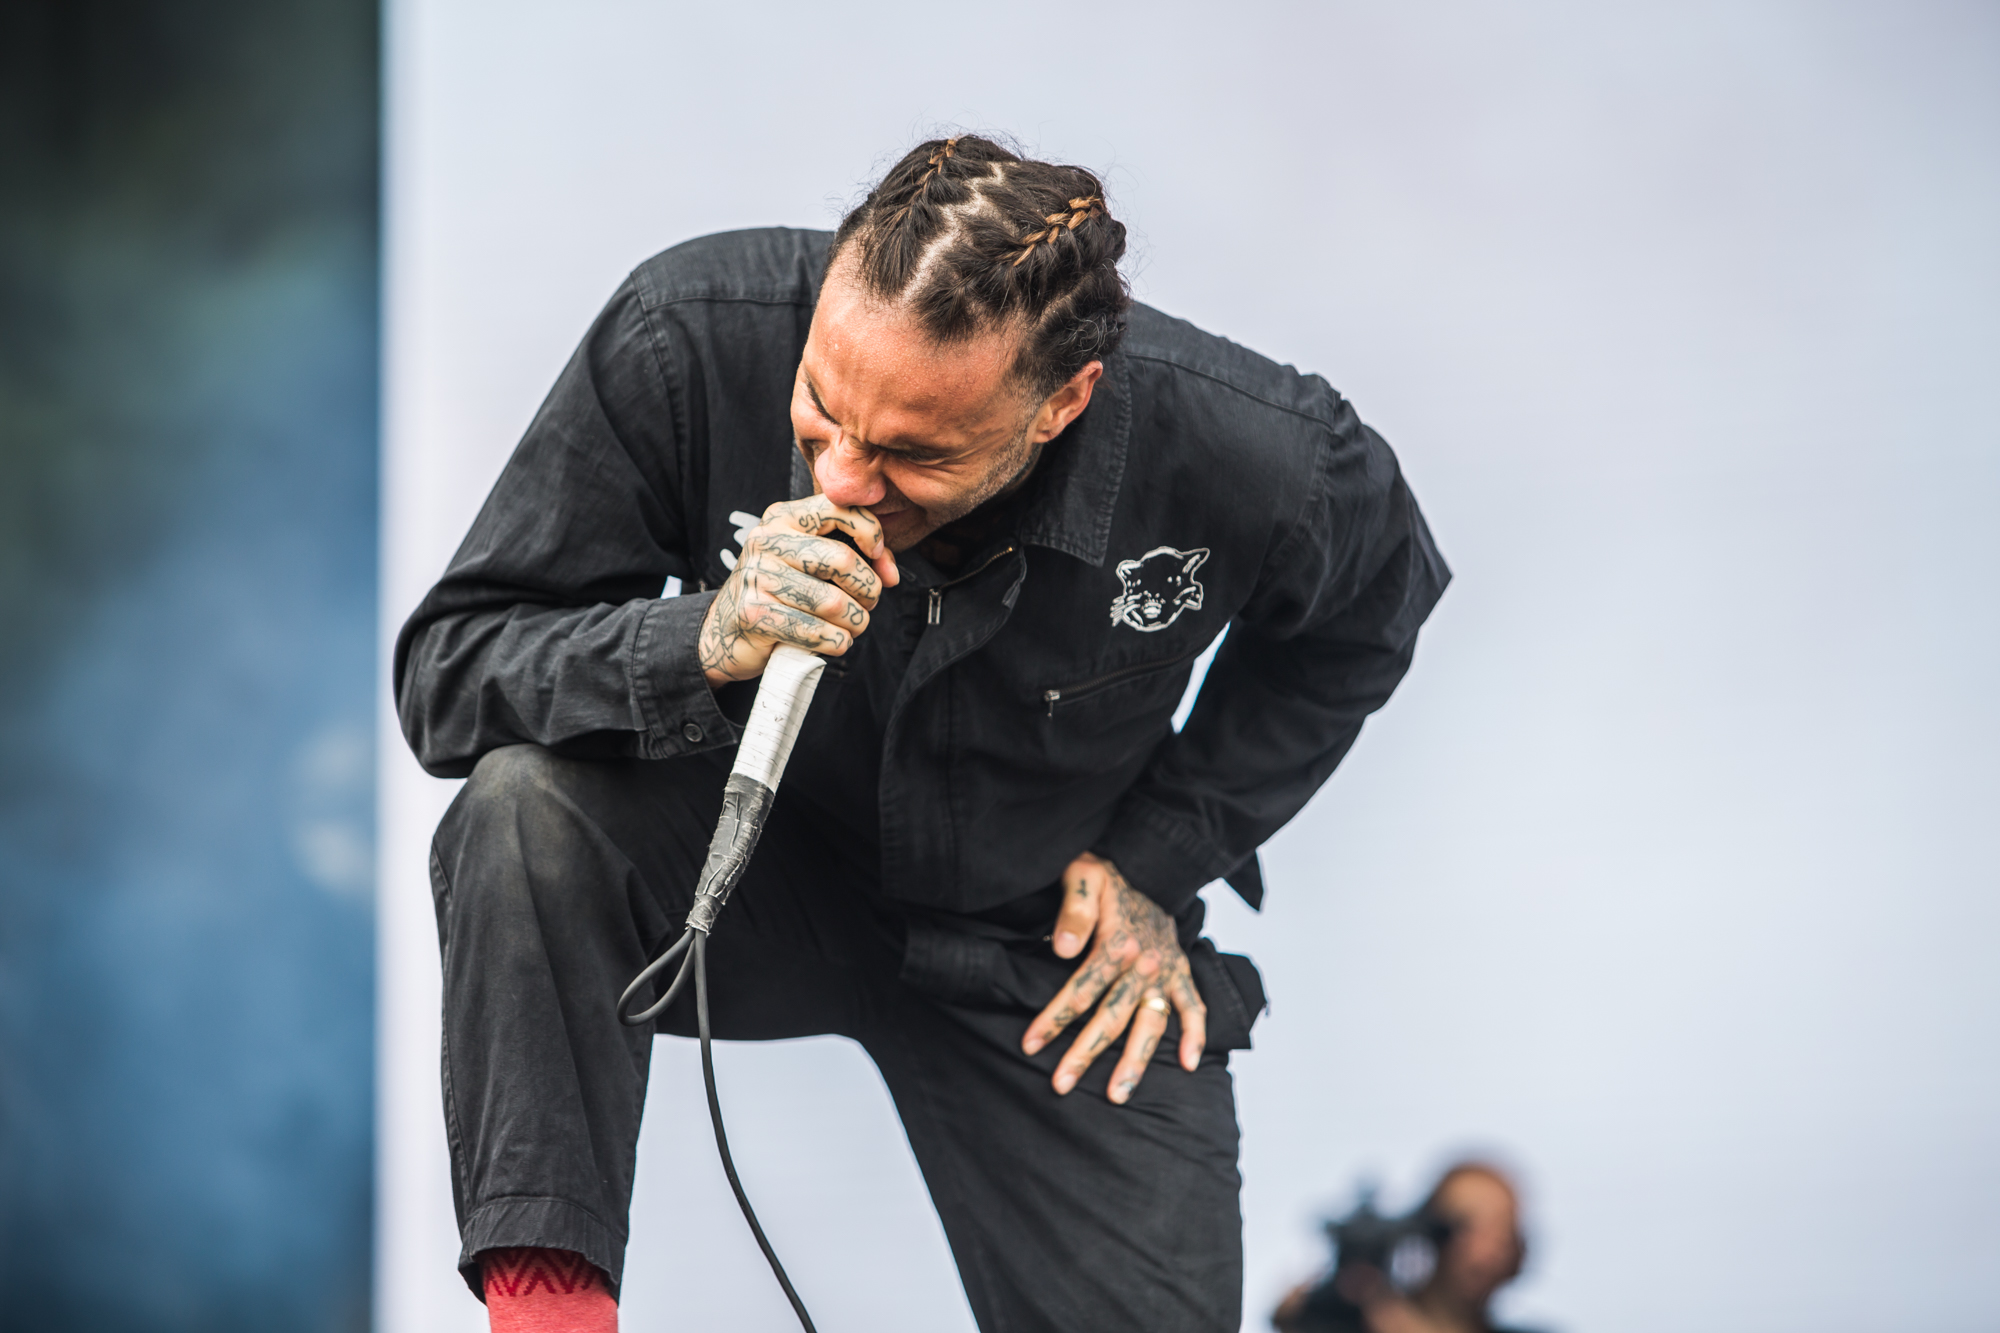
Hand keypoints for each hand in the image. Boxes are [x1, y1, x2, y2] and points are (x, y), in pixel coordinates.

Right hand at [697, 495, 899, 686]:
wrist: (725, 628)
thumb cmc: (781, 591)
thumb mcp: (810, 560)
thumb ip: (854, 554)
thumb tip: (890, 575)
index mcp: (783, 517)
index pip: (839, 508)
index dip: (871, 533)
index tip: (877, 558)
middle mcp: (766, 541)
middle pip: (843, 560)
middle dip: (869, 589)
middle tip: (868, 603)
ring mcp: (758, 578)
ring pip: (834, 603)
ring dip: (855, 622)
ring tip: (851, 626)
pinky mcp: (755, 615)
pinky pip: (817, 633)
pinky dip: (836, 642)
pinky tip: (834, 641)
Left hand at [1022, 853, 1206, 1103]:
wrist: (1147, 864)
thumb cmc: (1106, 873)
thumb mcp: (1083, 876)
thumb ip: (1073, 912)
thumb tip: (1063, 950)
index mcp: (1116, 943)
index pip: (1081, 990)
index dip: (1053, 1019)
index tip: (1030, 1045)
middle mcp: (1143, 964)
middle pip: (1111, 1018)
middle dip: (1084, 1053)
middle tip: (1061, 1085)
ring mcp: (1165, 971)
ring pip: (1150, 1025)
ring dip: (1134, 1062)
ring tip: (1118, 1096)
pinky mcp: (1180, 971)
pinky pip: (1194, 1007)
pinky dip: (1196, 1035)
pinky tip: (1191, 1065)